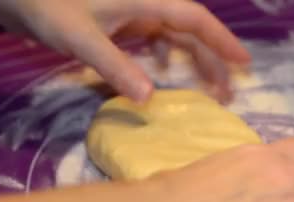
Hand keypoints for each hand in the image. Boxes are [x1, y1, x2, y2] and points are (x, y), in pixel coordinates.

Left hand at [0, 0, 249, 101]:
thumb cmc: (49, 7)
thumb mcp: (81, 38)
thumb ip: (115, 66)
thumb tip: (149, 99)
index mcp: (145, 0)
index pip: (194, 19)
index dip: (222, 40)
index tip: (244, 63)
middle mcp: (146, 4)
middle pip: (190, 31)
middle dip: (212, 59)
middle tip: (228, 91)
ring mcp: (135, 11)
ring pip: (176, 36)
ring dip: (193, 60)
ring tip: (208, 88)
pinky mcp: (122, 20)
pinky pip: (156, 37)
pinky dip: (167, 55)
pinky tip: (165, 70)